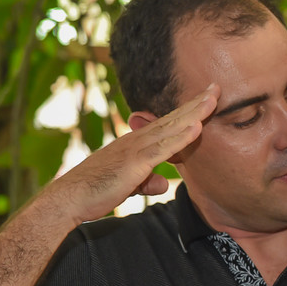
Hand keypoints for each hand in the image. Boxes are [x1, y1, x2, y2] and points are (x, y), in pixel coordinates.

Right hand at [39, 86, 217, 226]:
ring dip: (193, 113)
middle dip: (195, 103)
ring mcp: (136, 149)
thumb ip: (146, 181)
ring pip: (170, 127)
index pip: (167, 123)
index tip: (205, 98)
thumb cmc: (96, 191)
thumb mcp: (128, 185)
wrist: (70, 198)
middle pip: (172, 118)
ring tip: (213, 99)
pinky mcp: (135, 163)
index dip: (187, 111)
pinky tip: (197, 127)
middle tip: (216, 87)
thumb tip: (162, 184)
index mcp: (136, 143)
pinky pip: (162, 148)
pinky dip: (181, 137)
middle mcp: (137, 140)